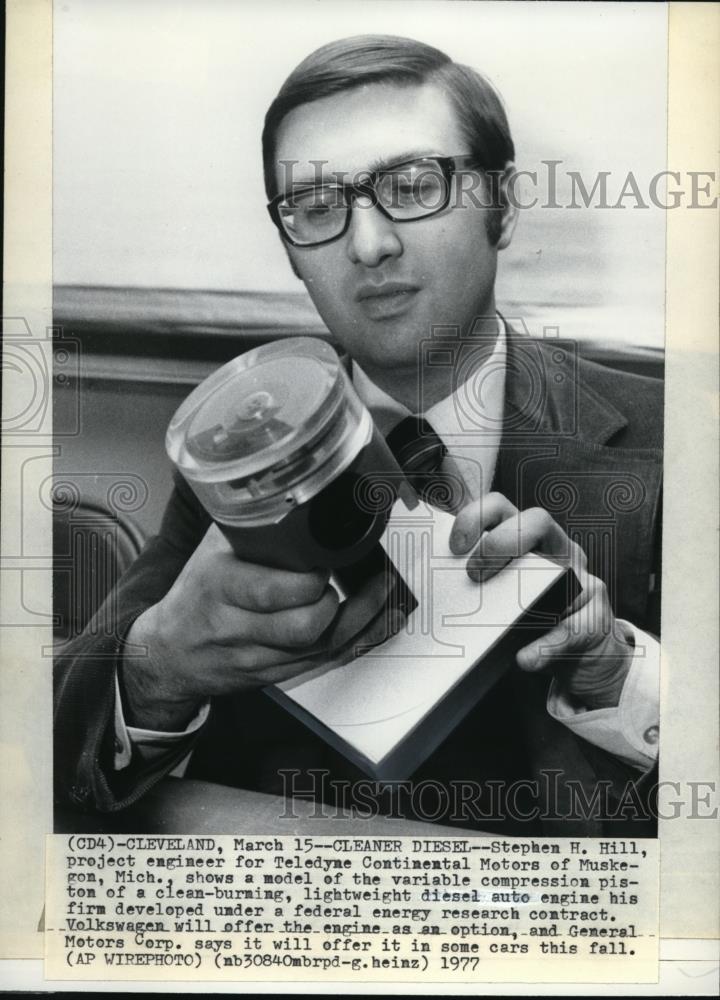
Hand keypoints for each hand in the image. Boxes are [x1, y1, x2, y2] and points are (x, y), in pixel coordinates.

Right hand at [122, 524, 399, 730]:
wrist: (170, 652)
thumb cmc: (196, 594)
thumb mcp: (212, 550)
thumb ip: (250, 525)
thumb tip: (292, 486)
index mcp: (221, 587)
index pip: (270, 592)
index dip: (310, 580)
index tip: (326, 560)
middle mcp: (239, 627)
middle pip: (303, 627)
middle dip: (340, 602)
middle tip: (360, 576)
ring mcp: (259, 656)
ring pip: (322, 647)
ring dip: (364, 618)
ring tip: (385, 591)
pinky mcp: (277, 674)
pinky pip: (328, 662)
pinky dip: (362, 640)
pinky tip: (384, 620)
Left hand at [449, 493, 634, 709]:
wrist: (582, 656)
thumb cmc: (531, 622)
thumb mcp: (499, 604)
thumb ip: (476, 593)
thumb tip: (436, 605)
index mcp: (525, 541)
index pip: (502, 509)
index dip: (476, 517)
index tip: (455, 546)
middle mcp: (557, 552)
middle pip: (537, 519)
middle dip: (502, 542)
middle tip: (475, 575)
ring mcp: (582, 580)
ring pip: (569, 560)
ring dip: (530, 586)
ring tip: (503, 618)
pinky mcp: (596, 617)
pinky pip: (575, 627)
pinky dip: (548, 645)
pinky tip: (526, 658)